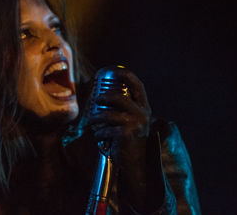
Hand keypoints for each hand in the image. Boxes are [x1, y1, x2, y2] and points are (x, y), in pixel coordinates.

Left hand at [85, 67, 166, 212]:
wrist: (137, 165)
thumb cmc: (130, 143)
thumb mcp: (131, 123)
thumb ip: (123, 110)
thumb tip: (101, 96)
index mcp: (144, 108)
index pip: (137, 85)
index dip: (125, 75)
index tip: (114, 71)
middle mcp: (143, 113)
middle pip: (118, 97)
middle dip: (103, 98)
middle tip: (95, 101)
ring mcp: (136, 123)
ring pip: (108, 113)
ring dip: (96, 119)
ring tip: (92, 124)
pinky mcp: (126, 134)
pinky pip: (105, 129)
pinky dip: (99, 133)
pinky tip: (99, 138)